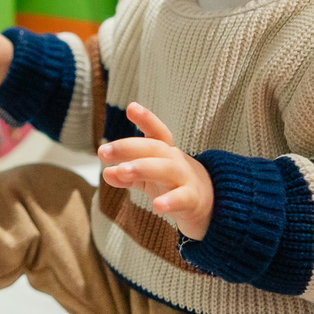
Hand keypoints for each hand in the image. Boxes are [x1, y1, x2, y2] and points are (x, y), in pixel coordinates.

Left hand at [99, 102, 213, 240]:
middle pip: (154, 148)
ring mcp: (186, 179)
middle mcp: (175, 160)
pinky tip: (156, 206)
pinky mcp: (193, 201)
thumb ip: (126, 175)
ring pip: (165, 169)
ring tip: (123, 170)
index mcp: (165, 151)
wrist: (211, 205)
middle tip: (103, 151)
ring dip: (143, 168)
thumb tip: (106, 172)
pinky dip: (170, 201)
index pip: (156, 132)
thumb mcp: (147, 178)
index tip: (131, 107)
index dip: (146, 119)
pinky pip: (182, 199)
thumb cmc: (173, 184)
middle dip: (128, 147)